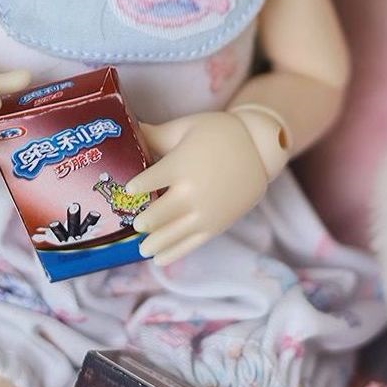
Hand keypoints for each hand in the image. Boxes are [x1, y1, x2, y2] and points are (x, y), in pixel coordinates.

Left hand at [127, 111, 267, 265]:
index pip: (147, 182)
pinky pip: (190, 244)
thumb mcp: (186, 127)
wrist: (258, 148)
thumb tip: (129, 129)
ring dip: (153, 242)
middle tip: (134, 223)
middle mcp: (189, 193)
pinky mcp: (216, 225)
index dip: (134, 187)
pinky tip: (160, 260)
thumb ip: (156, 134)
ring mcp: (203, 212)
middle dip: (142, 221)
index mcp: (179, 166)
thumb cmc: (219, 133)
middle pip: (156, 214)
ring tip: (142, 248)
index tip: (127, 190)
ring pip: (170, 234)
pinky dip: (173, 253)